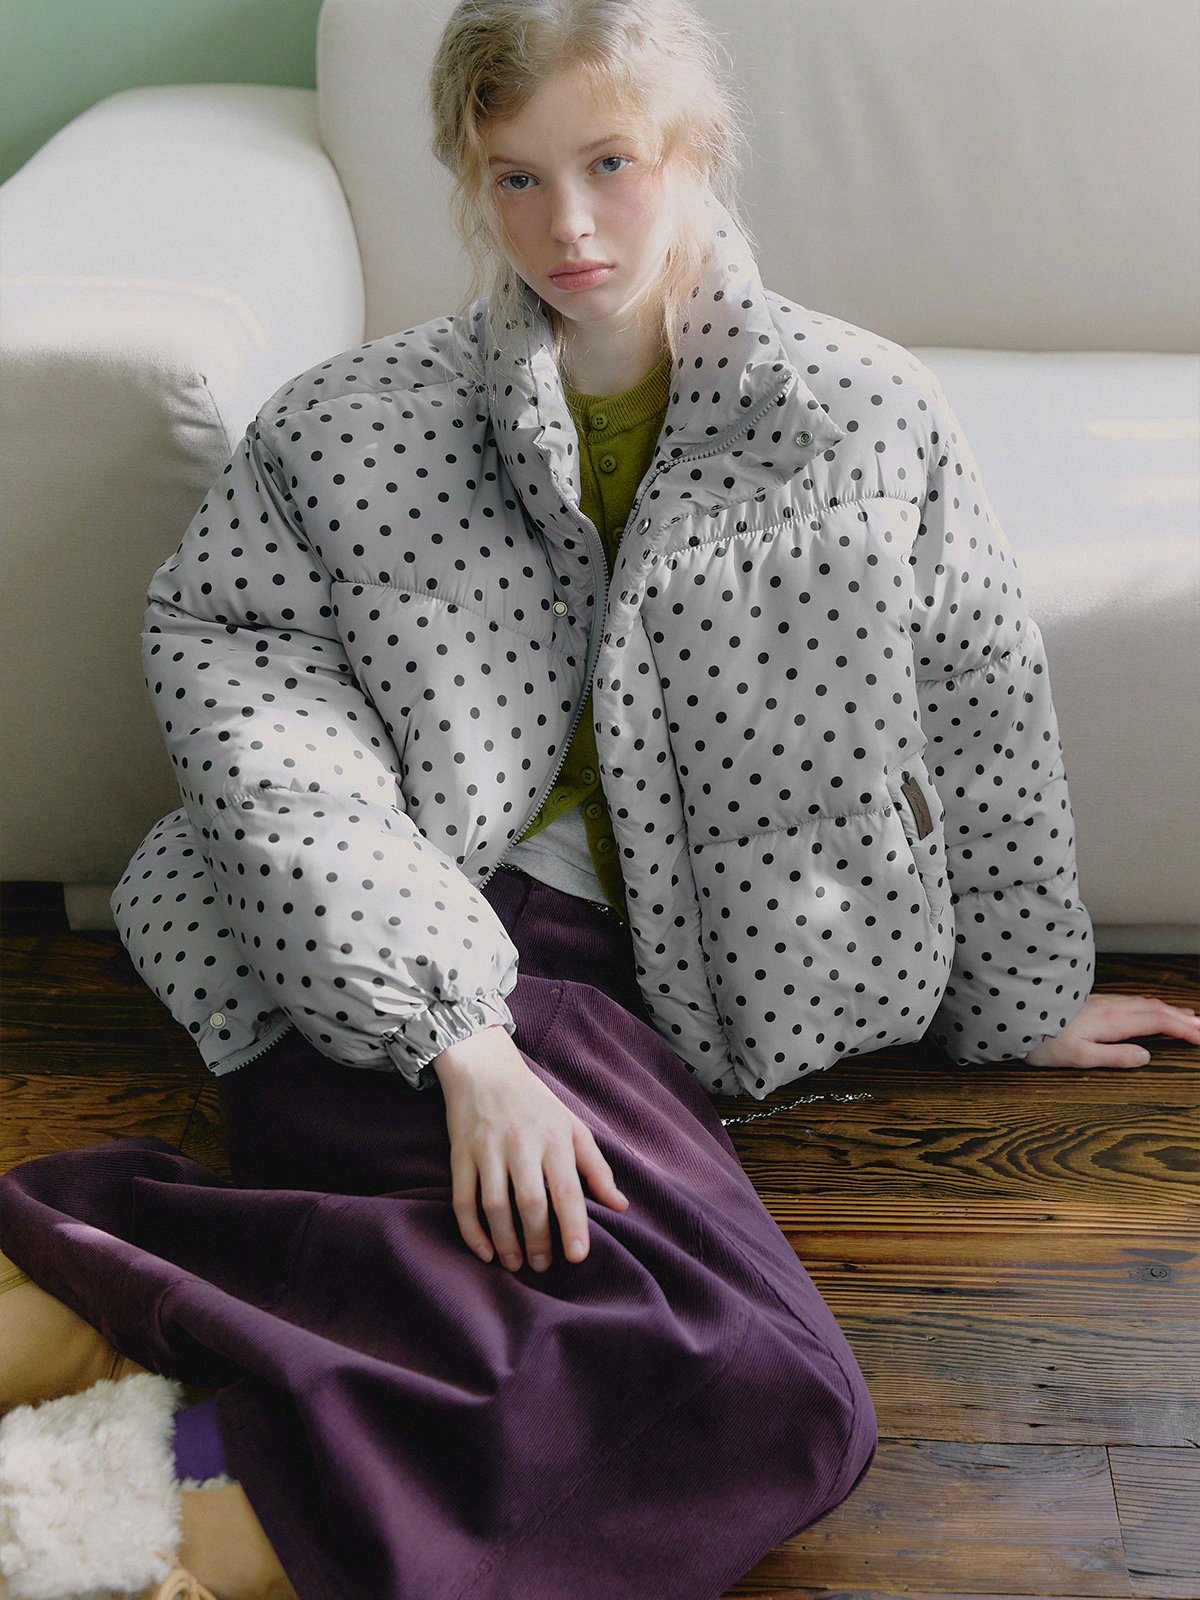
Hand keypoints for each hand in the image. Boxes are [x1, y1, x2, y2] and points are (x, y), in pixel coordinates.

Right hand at [433, 1026, 627, 1271]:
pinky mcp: (460, 1154)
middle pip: (530, 1202)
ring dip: (505, 1241)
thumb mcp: (572, 1127)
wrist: (485, 1069)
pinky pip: (463, 1200)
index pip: (567, 1189)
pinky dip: (472, 1231)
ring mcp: (488, 1148)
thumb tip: (620, 1206)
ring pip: (495, 1205)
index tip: (576, 1257)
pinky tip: (485, 1251)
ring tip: (516, 1264)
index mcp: (554, 1137)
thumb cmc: (536, 1103)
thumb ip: (597, 1168)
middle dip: (537, 1241)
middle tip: (543, 1266)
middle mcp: (521, 1142)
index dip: (572, 1226)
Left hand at [1024, 992, 1199, 1067]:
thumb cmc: (1040, 1038)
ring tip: (1188, 1017)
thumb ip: (1113, 1056)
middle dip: (1183, 1018)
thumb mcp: (1077, 1056)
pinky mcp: (1091, 1002)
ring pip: (1144, 1002)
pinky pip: (1131, 1001)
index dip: (1183, 1028)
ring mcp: (1100, 1002)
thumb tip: (1146, 1056)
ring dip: (1169, 1010)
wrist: (1012, 1014)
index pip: (1158, 1022)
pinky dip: (1151, 1006)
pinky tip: (1149, 1010)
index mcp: (1111, 1021)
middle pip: (1156, 1009)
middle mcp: (1109, 1007)